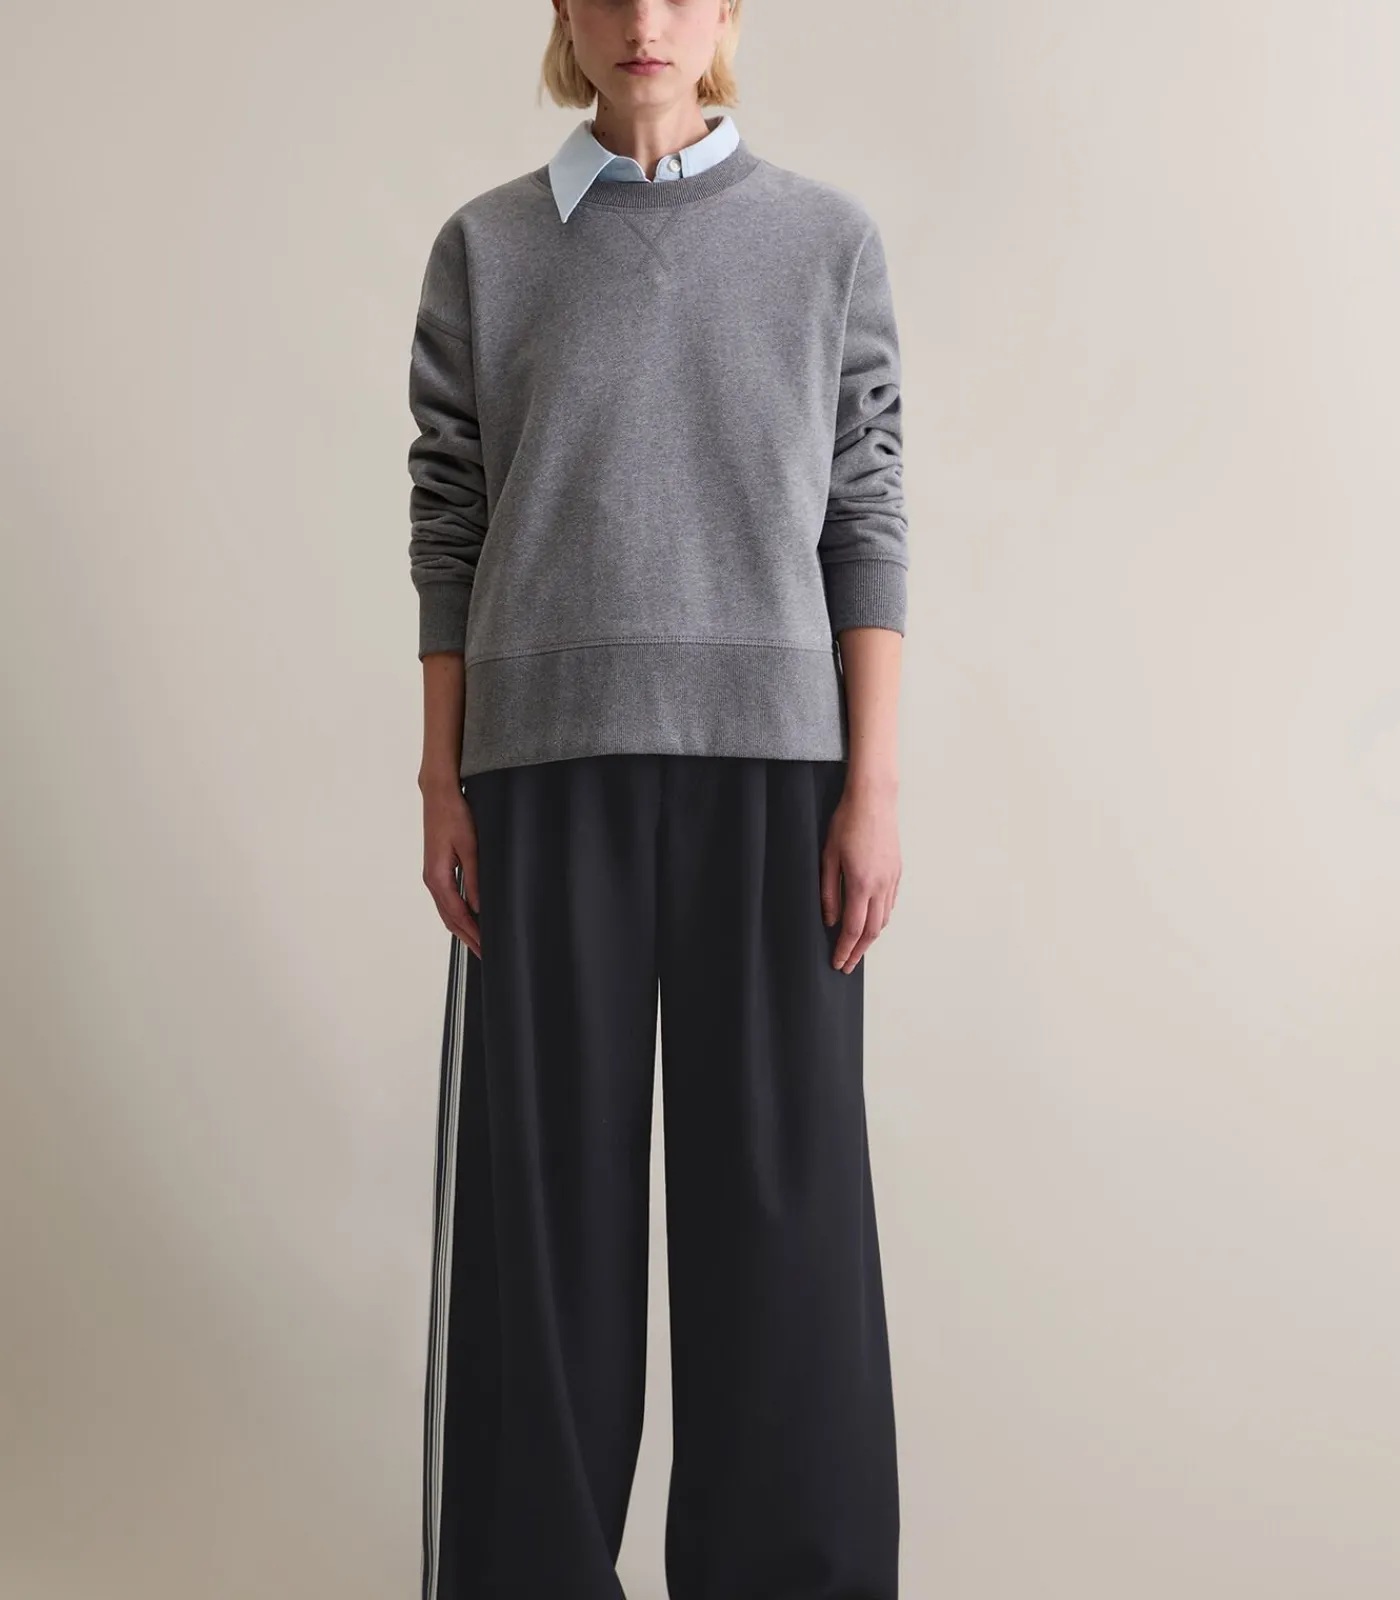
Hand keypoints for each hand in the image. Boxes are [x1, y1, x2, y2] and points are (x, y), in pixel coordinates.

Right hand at [422, 781, 480, 955]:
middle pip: (449, 918)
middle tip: (483, 953)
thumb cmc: (453, 816)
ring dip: (461, 928)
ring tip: (476, 941)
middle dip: (467, 937)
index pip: (457, 915)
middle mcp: (432, 880)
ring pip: (446, 911)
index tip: (485, 947)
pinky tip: (467, 917)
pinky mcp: (436, 869)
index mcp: (438, 878)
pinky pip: (445, 900)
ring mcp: (432, 875)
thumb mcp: (470, 847)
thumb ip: (475, 878)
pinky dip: (456, 914)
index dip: (472, 933)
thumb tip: (479, 906)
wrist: (439, 795)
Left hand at [819, 778, 900, 972]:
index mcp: (861, 884)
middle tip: (847, 965)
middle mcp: (881, 886)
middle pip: (872, 931)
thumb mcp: (828, 857)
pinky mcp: (897, 871)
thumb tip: (831, 920)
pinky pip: (890, 904)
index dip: (844, 949)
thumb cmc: (846, 823)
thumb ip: (829, 892)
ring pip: (884, 919)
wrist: (874, 799)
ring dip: (870, 937)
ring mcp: (892, 879)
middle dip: (858, 951)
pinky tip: (871, 920)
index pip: (853, 929)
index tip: (837, 963)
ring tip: (857, 947)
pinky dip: (881, 918)